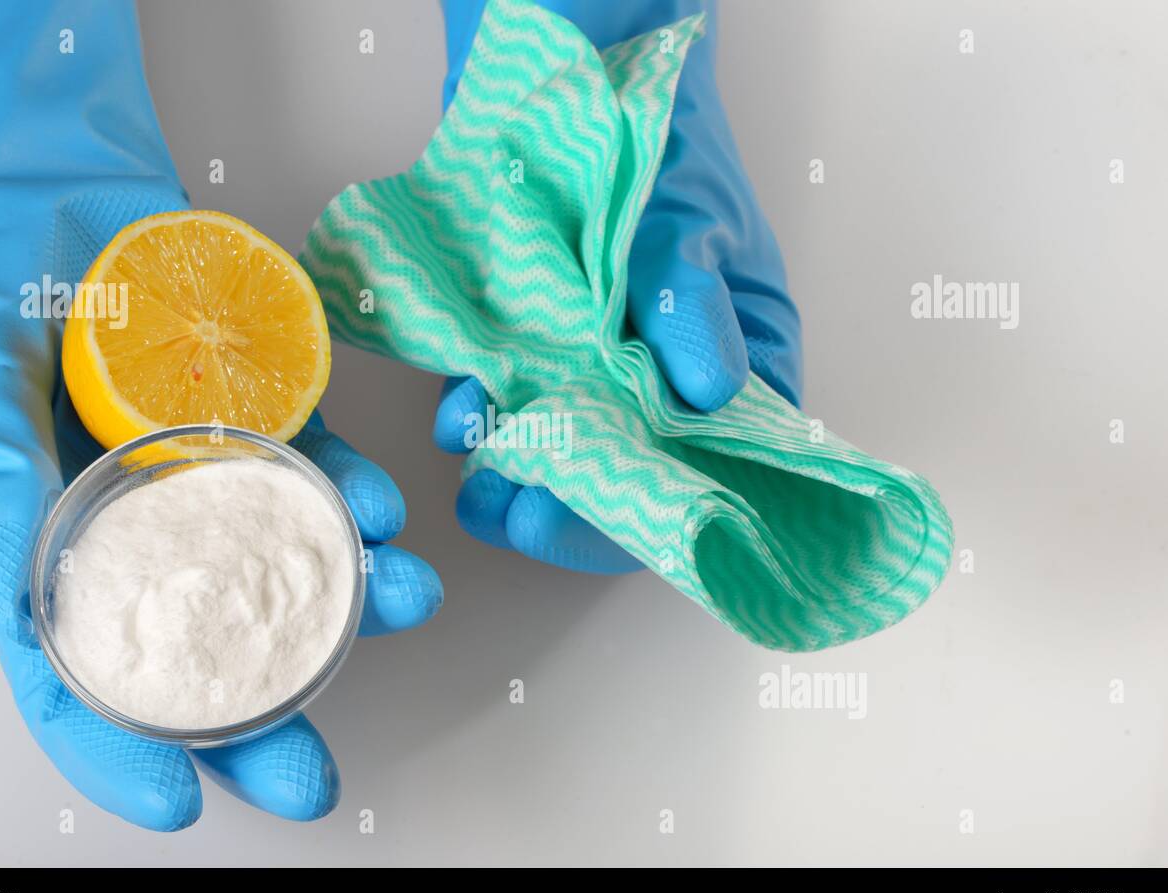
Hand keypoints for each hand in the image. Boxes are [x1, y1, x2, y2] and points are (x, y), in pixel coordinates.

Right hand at [0, 0, 439, 829]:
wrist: (51, 185)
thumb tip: (28, 616)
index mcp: (53, 553)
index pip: (81, 679)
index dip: (120, 750)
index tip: (178, 804)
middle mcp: (140, 532)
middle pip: (201, 649)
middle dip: (261, 716)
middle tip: (312, 777)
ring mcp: (208, 478)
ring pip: (282, 564)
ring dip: (347, 597)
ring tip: (399, 602)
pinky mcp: (259, 418)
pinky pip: (317, 470)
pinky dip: (353, 491)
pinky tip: (381, 507)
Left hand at [436, 0, 802, 572]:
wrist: (576, 64)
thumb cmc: (658, 138)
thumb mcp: (687, 216)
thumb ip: (694, 297)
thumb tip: (711, 385)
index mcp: (737, 359)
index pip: (711, 470)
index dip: (650, 515)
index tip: (579, 526)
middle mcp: (669, 373)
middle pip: (631, 475)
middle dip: (569, 506)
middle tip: (512, 513)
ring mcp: (601, 359)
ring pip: (565, 447)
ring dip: (518, 470)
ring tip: (480, 481)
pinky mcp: (540, 336)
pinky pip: (514, 396)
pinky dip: (485, 413)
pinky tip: (458, 410)